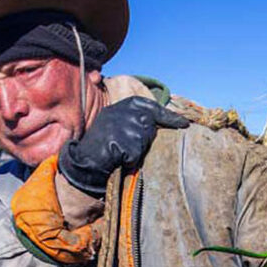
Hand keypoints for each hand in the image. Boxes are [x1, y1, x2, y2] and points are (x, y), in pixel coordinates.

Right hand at [58, 96, 188, 196]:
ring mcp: (121, 126)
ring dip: (136, 151)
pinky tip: (117, 159)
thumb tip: (162, 120)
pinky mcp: (120, 142)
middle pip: (149, 126)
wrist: (83, 160)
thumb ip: (135, 118)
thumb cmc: (102, 144)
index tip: (183, 123)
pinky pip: (135, 154)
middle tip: (126, 146)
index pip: (151, 106)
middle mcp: (122, 112)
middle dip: (144, 139)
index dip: (168, 116)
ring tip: (119, 152)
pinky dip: (129, 160)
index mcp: (122, 105)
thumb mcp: (116, 122)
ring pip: (143, 142)